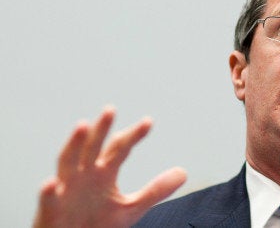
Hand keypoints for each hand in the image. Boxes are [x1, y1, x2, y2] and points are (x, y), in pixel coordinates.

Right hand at [33, 107, 186, 227]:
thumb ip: (155, 190)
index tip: (148, 122)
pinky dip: (49, 192)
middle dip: (101, 129)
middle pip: (92, 147)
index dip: (133, 135)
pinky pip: (49, 201)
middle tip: (111, 109)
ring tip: (82, 125)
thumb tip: (183, 172)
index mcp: (103, 173)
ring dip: (74, 145)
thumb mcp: (131, 208)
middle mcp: (84, 176)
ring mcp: (66, 191)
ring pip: (67, 163)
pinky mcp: (51, 211)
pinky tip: (51, 182)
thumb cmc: (97, 224)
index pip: (119, 148)